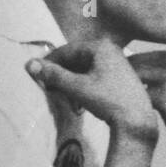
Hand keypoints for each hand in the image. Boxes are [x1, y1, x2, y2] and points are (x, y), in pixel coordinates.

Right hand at [26, 41, 156, 139]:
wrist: (136, 120)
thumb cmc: (107, 100)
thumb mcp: (77, 87)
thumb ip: (53, 75)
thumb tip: (29, 64)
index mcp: (100, 46)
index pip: (67, 50)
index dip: (49, 63)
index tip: (36, 75)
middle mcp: (110, 50)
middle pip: (76, 59)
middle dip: (61, 74)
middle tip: (48, 88)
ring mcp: (117, 63)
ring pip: (85, 69)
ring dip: (71, 82)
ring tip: (64, 97)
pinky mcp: (120, 77)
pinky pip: (95, 76)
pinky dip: (83, 86)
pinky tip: (78, 101)